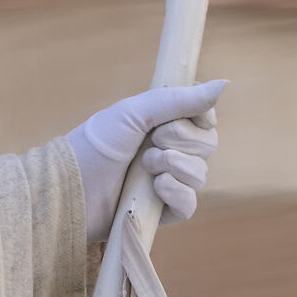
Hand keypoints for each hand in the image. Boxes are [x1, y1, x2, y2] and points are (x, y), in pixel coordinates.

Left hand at [64, 80, 225, 244]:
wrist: (71, 186)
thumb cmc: (97, 144)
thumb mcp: (135, 112)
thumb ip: (180, 99)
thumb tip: (224, 83)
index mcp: (162, 124)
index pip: (205, 119)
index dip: (202, 117)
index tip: (189, 115)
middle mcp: (168, 152)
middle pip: (208, 145)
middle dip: (182, 139)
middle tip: (152, 140)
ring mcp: (166, 183)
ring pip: (201, 174)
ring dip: (174, 165)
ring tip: (144, 167)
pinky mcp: (161, 212)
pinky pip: (190, 204)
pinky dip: (176, 193)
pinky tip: (155, 188)